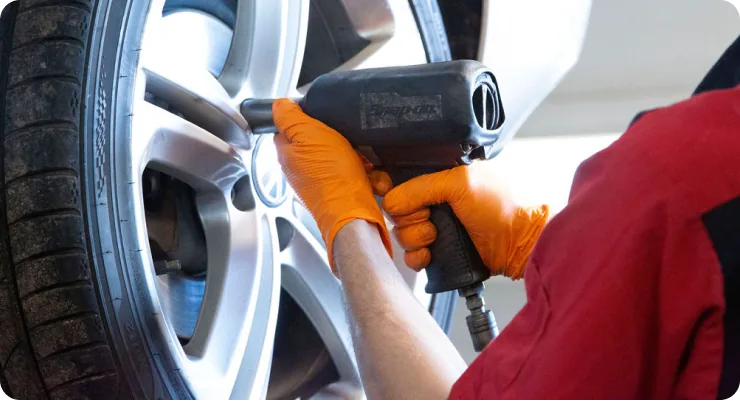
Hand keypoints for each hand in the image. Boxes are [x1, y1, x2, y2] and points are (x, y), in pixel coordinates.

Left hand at [273, 99, 391, 269]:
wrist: (354, 213)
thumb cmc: (332, 177)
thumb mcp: (309, 134)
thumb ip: (290, 118)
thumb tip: (278, 105)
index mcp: (286, 154)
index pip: (286, 127)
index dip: (302, 118)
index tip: (316, 115)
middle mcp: (298, 170)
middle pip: (312, 140)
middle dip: (329, 135)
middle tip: (340, 135)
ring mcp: (317, 181)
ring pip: (333, 154)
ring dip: (347, 150)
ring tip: (355, 153)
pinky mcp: (336, 190)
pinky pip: (348, 170)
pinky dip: (357, 166)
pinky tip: (364, 168)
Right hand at [370, 163, 548, 278]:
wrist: (520, 243)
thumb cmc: (502, 207)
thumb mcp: (460, 183)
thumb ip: (420, 187)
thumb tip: (390, 200)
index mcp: (440, 177)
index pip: (401, 178)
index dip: (389, 185)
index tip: (387, 191)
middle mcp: (435, 200)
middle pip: (398, 209)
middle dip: (410, 217)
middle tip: (430, 218)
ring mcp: (436, 226)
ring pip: (402, 233)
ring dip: (415, 237)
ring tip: (436, 237)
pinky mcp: (438, 250)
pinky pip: (412, 255)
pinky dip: (416, 257)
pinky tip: (429, 254)